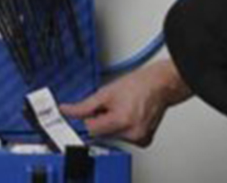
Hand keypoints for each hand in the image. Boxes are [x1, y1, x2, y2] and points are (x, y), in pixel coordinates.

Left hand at [59, 60, 191, 147]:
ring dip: (112, 124)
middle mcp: (132, 134)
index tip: (92, 111)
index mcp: (122, 121)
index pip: (91, 129)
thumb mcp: (105, 92)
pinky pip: (124, 138)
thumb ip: (84, 106)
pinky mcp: (144, 142)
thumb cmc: (137, 85)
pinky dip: (122, 129)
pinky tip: (128, 116)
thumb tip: (66, 111)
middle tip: (111, 106)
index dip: (89, 117)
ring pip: (112, 137)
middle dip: (102, 120)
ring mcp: (140, 139)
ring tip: (122, 109)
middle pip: (101, 134)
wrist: (159, 85)